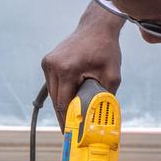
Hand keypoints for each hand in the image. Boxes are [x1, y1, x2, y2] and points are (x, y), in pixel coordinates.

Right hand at [41, 3, 123, 126]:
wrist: (96, 27)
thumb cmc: (106, 49)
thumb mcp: (113, 75)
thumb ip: (106, 96)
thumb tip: (102, 117)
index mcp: (67, 69)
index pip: (64, 103)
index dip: (67, 120)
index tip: (70, 133)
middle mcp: (53, 65)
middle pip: (56, 100)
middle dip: (64, 115)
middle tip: (71, 130)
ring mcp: (48, 62)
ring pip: (52, 93)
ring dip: (61, 104)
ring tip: (70, 118)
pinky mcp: (47, 61)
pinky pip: (52, 84)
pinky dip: (60, 92)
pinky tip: (68, 101)